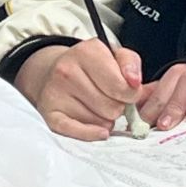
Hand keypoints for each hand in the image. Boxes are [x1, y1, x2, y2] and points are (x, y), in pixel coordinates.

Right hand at [15, 40, 142, 140]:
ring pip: (100, 123)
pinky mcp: (50, 114)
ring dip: (104, 119)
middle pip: (112, 107)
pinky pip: (77, 132)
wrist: (56, 71)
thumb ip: (131, 64)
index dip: (131, 94)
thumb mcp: (114, 55)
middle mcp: (67, 70)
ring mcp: (56, 93)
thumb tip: (135, 83)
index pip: (122, 86)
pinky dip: (92, 134)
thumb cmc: (91, 66)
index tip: (128, 92)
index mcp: (86, 52)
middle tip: (110, 99)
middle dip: (117, 107)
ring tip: (97, 106)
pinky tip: (99, 130)